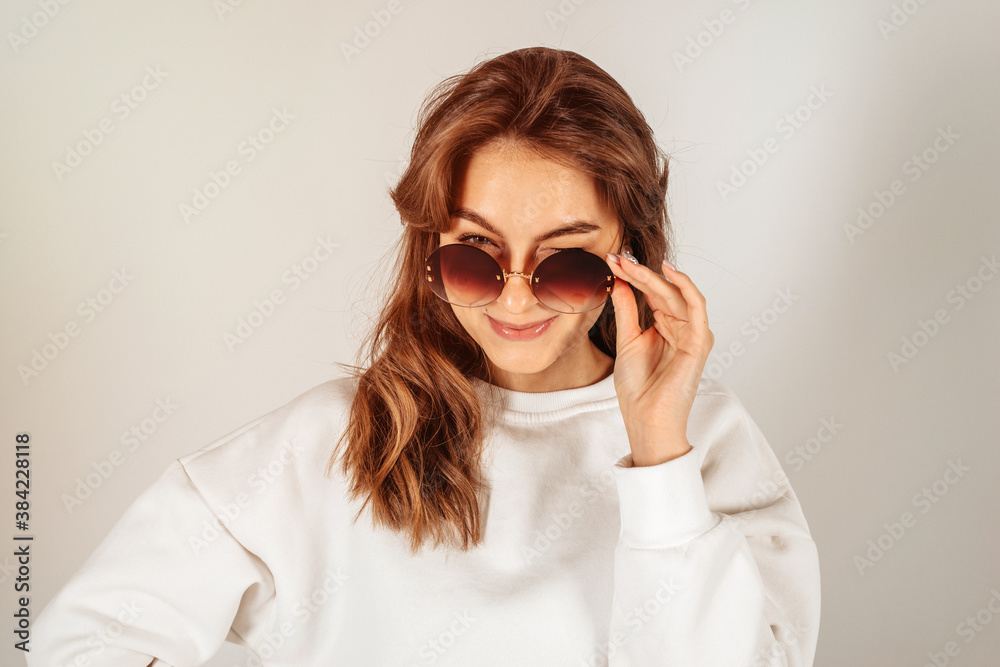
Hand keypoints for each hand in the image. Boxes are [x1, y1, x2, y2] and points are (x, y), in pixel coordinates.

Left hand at [605, 251, 714, 466]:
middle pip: (663, 291)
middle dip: (639, 271)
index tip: (611, 260)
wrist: (646, 418)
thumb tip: (619, 282)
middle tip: (617, 256)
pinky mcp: (700, 342)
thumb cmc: (639, 389)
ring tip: (629, 263)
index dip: (633, 276)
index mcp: (666, 327)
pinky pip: (697, 307)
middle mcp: (681, 328)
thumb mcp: (627, 340)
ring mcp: (693, 334)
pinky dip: (685, 286)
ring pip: (676, 294)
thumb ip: (627, 310)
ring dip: (653, 276)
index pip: (651, 293)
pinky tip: (667, 272)